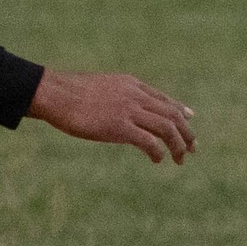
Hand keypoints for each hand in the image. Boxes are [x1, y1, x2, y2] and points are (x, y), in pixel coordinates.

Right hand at [27, 69, 196, 163]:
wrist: (54, 94)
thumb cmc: (71, 94)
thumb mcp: (103, 88)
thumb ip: (120, 95)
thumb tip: (125, 109)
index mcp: (132, 86)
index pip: (165, 99)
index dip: (180, 111)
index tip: (189, 119)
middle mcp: (136, 96)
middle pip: (173, 115)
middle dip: (186, 133)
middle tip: (192, 149)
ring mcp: (129, 111)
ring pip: (167, 128)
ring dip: (178, 145)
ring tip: (180, 159)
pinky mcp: (119, 127)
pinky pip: (148, 141)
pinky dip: (157, 152)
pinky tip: (157, 160)